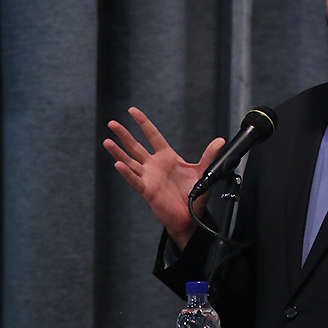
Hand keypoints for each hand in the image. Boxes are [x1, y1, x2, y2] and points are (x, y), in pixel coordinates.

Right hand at [104, 107, 224, 249]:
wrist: (190, 216)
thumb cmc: (194, 195)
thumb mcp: (204, 171)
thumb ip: (209, 155)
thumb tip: (220, 141)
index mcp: (167, 157)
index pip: (153, 135)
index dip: (143, 123)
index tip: (133, 111)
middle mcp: (155, 165)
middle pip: (135, 146)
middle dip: (124, 135)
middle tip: (112, 123)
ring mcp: (149, 177)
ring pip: (130, 161)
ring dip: (118, 152)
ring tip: (107, 141)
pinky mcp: (147, 190)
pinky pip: (135, 180)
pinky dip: (127, 172)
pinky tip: (119, 164)